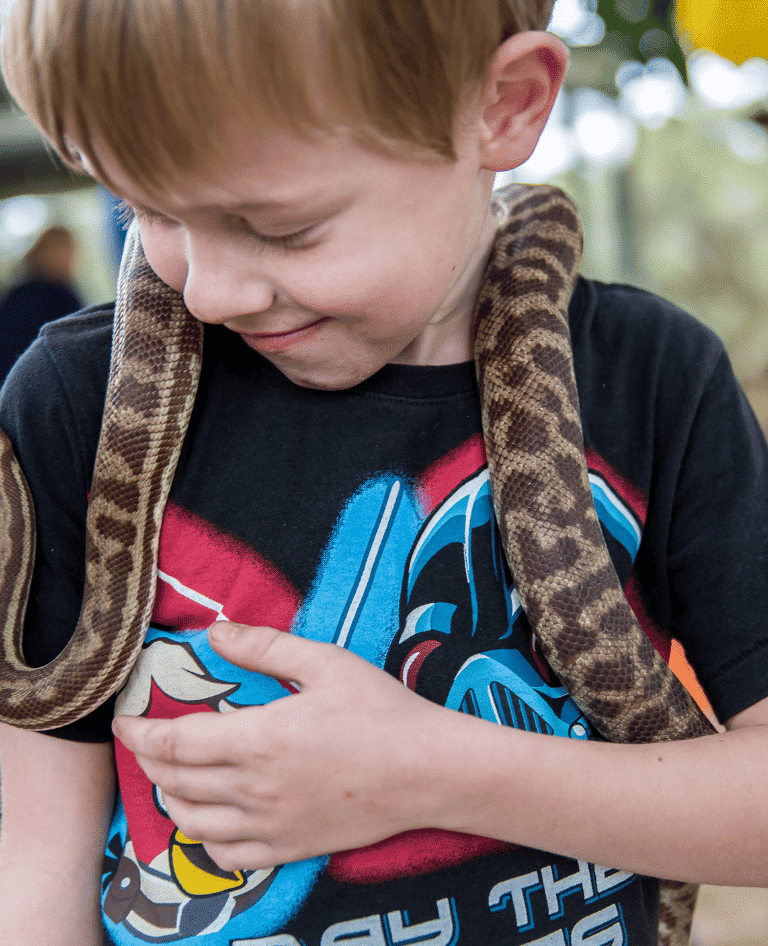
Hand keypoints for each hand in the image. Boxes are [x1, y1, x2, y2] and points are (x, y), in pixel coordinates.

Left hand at [112, 623, 453, 870]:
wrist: (428, 770)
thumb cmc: (381, 710)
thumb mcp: (326, 662)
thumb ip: (265, 647)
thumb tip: (216, 632)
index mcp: (259, 739)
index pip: (176, 742)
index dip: (141, 733)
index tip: (124, 721)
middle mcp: (255, 788)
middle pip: (176, 782)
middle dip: (149, 762)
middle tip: (146, 742)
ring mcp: (271, 824)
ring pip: (193, 823)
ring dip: (171, 799)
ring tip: (174, 777)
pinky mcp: (290, 847)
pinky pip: (228, 856)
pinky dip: (204, 839)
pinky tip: (210, 819)